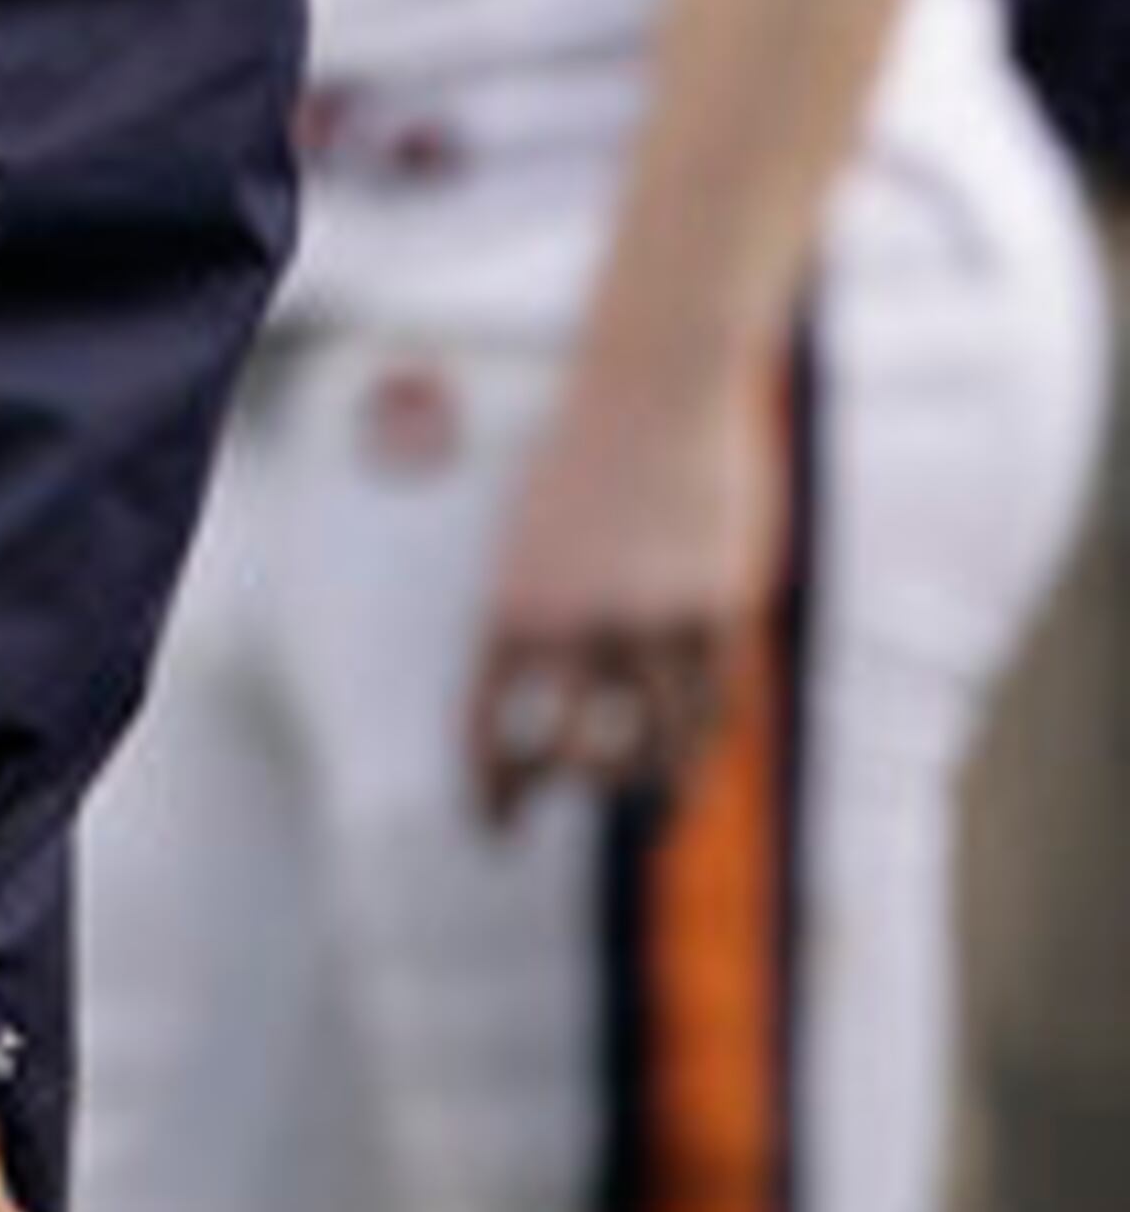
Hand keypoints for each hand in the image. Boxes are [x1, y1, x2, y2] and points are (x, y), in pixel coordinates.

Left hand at [463, 353, 777, 828]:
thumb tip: (550, 709)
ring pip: (658, 747)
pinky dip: (699, 740)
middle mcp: (577, 623)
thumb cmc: (586, 454)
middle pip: (576, 757)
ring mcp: (653, 621)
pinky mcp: (721, 611)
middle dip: (571, 793)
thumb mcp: (532, 538)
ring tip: (645, 801)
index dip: (491, 794)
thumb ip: (538, 623)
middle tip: (572, 801)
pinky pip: (713, 707)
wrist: (657, 380)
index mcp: (510, 604)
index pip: (491, 732)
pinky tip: (690, 751)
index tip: (494, 831)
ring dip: (648, 785)